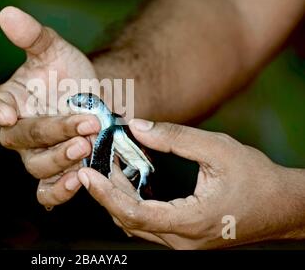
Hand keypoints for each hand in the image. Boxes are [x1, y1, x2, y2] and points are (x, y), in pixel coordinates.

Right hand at [0, 7, 99, 206]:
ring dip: (60, 158)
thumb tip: (7, 13)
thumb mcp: (55, 50)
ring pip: (37, 167)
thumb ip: (32, 36)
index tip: (5, 113)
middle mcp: (18, 133)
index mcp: (9, 102)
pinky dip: (59, 191)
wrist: (95, 98)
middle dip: (52, 131)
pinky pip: (48, 192)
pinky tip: (78, 181)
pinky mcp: (56, 174)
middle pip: (22, 138)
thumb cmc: (68, 73)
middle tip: (84, 123)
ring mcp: (36, 156)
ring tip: (86, 144)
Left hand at [77, 119, 304, 248]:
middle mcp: (181, 240)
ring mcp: (182, 242)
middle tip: (91, 162)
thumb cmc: (256, 178)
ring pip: (136, 224)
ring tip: (105, 166)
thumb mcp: (218, 149)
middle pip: (128, 220)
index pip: (134, 214)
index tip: (86, 174)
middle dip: (106, 192)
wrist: (282, 206)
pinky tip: (127, 179)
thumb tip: (137, 127)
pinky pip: (147, 223)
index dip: (105, 194)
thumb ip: (175, 138)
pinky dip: (132, 202)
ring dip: (117, 197)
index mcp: (189, 222)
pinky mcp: (184, 237)